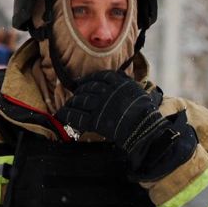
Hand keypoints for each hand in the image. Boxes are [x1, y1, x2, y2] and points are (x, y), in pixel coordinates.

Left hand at [55, 71, 196, 179]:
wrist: (143, 129)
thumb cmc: (146, 113)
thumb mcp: (140, 91)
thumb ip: (127, 83)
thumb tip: (119, 76)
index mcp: (119, 84)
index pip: (101, 76)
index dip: (91, 78)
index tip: (85, 81)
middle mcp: (107, 92)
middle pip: (89, 87)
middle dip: (81, 90)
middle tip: (76, 93)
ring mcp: (99, 106)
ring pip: (81, 100)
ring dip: (73, 101)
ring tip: (69, 103)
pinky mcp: (94, 120)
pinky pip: (76, 116)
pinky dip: (67, 114)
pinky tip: (61, 113)